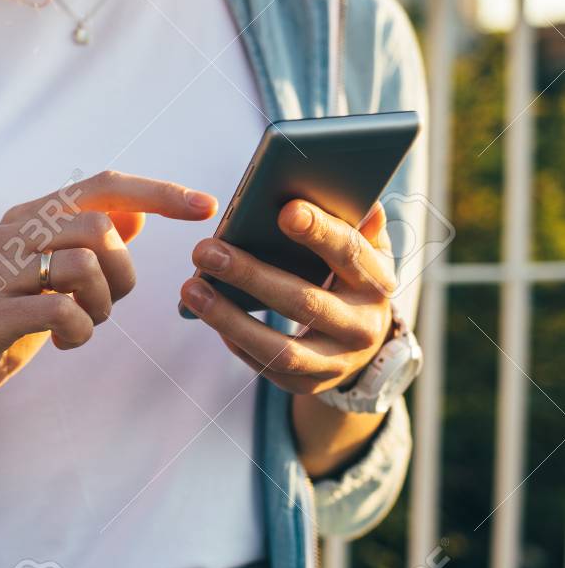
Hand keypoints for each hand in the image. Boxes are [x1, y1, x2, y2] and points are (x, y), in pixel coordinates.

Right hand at [0, 171, 217, 424]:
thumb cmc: (0, 326)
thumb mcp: (48, 281)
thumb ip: (84, 245)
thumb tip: (132, 212)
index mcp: (25, 220)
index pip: (102, 186)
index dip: (158, 192)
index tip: (206, 206)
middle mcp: (6, 234)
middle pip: (98, 226)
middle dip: (121, 274)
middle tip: (102, 307)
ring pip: (83, 263)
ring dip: (100, 306)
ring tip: (79, 326)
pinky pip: (60, 310)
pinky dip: (77, 331)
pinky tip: (61, 343)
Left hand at [179, 198, 395, 394]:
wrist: (365, 343)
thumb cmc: (351, 277)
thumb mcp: (364, 248)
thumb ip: (354, 221)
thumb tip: (342, 182)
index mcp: (377, 282)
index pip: (350, 253)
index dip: (319, 232)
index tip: (284, 210)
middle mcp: (363, 326)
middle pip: (304, 302)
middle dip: (251, 275)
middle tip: (205, 249)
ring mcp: (336, 362)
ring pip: (280, 349)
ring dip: (228, 318)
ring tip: (190, 288)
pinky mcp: (309, 385)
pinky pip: (265, 366)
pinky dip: (234, 339)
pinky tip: (206, 313)